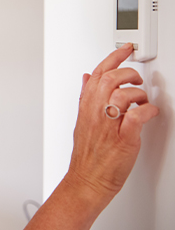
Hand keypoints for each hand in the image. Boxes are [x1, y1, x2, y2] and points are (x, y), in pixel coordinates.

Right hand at [66, 43, 158, 201]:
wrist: (87, 180)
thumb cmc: (87, 155)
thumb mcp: (81, 120)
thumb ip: (85, 96)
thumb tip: (86, 77)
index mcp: (86, 107)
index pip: (98, 73)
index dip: (113, 57)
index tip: (125, 49)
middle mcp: (96, 113)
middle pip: (111, 79)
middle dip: (128, 73)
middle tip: (137, 79)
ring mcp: (109, 126)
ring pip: (123, 95)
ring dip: (138, 94)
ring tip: (142, 101)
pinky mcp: (123, 139)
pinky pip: (136, 117)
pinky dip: (146, 111)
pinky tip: (148, 113)